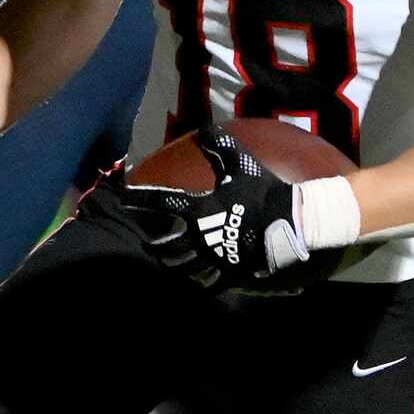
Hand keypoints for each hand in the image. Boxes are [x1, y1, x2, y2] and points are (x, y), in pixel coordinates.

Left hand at [81, 127, 309, 291]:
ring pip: (183, 267)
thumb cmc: (263, 190)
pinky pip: (211, 284)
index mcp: (199, 209)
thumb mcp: (241, 163)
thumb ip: (221, 146)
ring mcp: (214, 256)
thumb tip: (204, 129)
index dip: (139, 198)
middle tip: (145, 243)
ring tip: (164, 264)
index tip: (123, 198)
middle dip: (152, 244)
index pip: (161, 201)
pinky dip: (203, 284)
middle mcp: (200, 235)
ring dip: (170, 265)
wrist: (290, 220)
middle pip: (166, 244)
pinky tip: (199, 283)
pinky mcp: (230, 271)